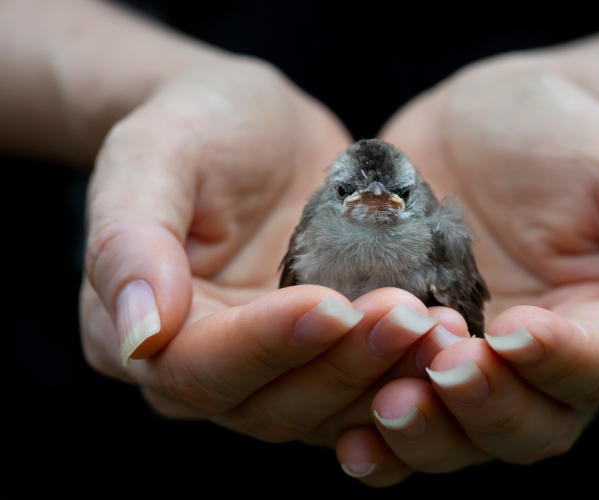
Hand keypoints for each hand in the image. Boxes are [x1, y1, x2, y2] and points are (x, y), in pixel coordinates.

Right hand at [80, 57, 462, 445]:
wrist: (252, 127)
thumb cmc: (196, 125)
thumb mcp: (153, 150)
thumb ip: (129, 235)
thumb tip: (139, 333)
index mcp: (135, 331)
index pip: (201, 366)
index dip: (268, 344)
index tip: (332, 305)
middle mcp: (200, 369)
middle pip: (270, 402)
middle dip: (344, 364)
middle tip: (412, 318)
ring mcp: (264, 371)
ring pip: (323, 409)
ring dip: (386, 378)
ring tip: (442, 329)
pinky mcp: (317, 359)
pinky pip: (358, 390)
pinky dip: (402, 374)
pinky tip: (446, 338)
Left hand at [333, 57, 598, 485]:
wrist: (483, 120)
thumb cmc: (569, 138)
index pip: (592, 373)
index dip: (556, 362)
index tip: (517, 330)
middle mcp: (535, 368)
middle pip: (521, 426)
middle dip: (483, 406)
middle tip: (445, 369)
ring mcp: (466, 364)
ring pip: (455, 435)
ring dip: (423, 430)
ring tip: (387, 402)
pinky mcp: (404, 352)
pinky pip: (390, 407)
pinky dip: (372, 431)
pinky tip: (348, 432)